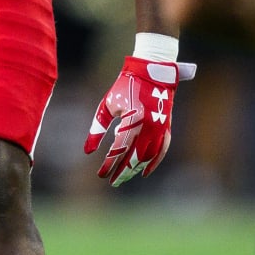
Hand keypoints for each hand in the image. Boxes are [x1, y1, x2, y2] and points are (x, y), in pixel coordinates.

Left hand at [85, 56, 196, 185]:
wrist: (152, 72)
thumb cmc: (124, 87)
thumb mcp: (107, 106)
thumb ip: (97, 129)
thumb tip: (88, 151)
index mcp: (133, 120)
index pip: (119, 149)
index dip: (110, 164)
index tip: (101, 174)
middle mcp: (148, 127)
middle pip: (134, 158)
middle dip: (123, 171)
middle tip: (112, 181)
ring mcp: (160, 129)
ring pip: (148, 157)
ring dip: (136, 169)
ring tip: (124, 176)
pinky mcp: (166, 128)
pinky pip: (162, 151)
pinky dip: (153, 163)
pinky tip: (143, 172)